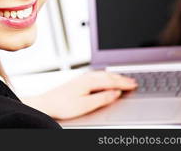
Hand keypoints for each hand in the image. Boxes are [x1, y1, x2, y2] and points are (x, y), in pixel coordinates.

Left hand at [22, 70, 136, 119]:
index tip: (134, 84)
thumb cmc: (62, 105)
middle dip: (122, 78)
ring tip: (124, 79)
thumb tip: (116, 93)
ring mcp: (82, 78)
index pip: (111, 81)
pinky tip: (106, 79)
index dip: (124, 83)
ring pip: (103, 74)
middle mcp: (86, 77)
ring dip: (114, 76)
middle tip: (134, 81)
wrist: (46, 104)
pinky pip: (97, 75)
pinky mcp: (78, 81)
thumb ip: (102, 98)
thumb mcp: (85, 105)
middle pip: (108, 76)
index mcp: (89, 81)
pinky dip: (106, 76)